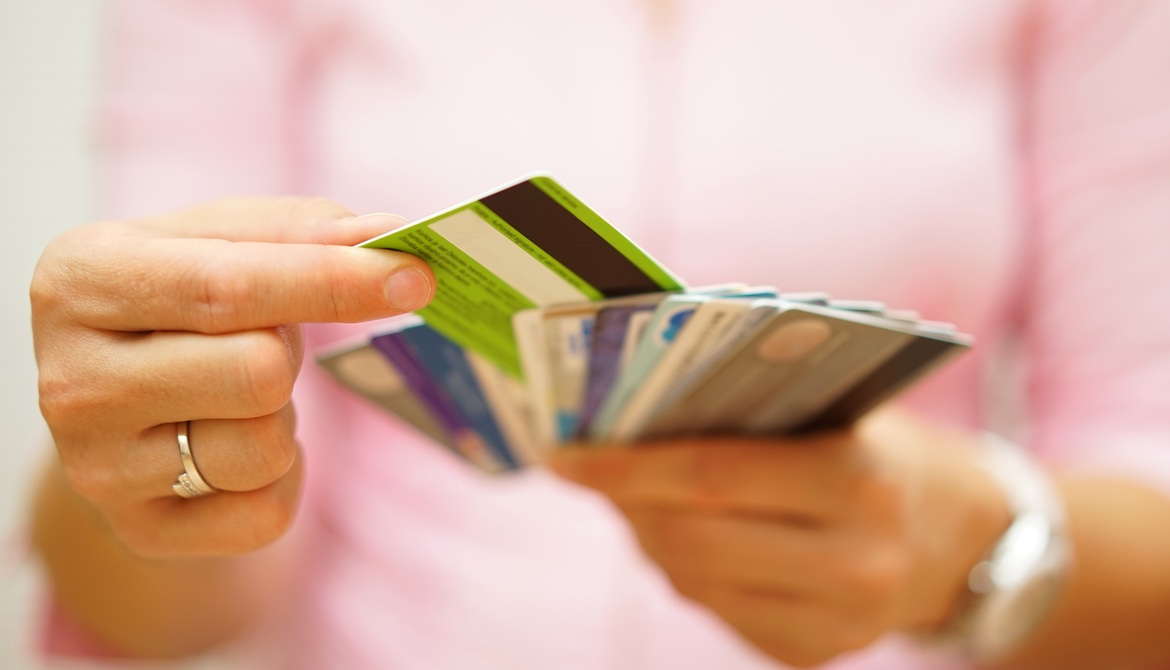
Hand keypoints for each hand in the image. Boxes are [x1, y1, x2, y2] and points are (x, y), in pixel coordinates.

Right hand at [31, 198, 433, 557]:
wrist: (111, 399)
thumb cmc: (177, 301)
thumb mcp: (216, 240)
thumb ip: (299, 230)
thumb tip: (387, 235)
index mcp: (82, 282)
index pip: (228, 288)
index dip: (332, 282)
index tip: (415, 278)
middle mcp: (72, 381)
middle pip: (257, 372)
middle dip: (289, 352)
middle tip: (265, 339)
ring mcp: (98, 469)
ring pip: (266, 447)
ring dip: (282, 416)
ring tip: (237, 394)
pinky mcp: (142, 531)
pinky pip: (268, 512)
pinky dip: (282, 476)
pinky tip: (237, 445)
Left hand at [550, 409, 1011, 666]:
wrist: (958, 538)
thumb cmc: (875, 450)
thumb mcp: (833, 410)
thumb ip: (748, 409)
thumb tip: (629, 412)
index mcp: (860, 482)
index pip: (715, 475)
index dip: (628, 466)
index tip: (563, 452)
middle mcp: (858, 563)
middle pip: (695, 541)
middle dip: (629, 504)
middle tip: (590, 470)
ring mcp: (840, 625)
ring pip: (695, 582)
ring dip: (649, 537)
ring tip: (634, 496)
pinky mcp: (815, 655)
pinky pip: (717, 612)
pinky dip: (683, 571)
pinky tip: (680, 536)